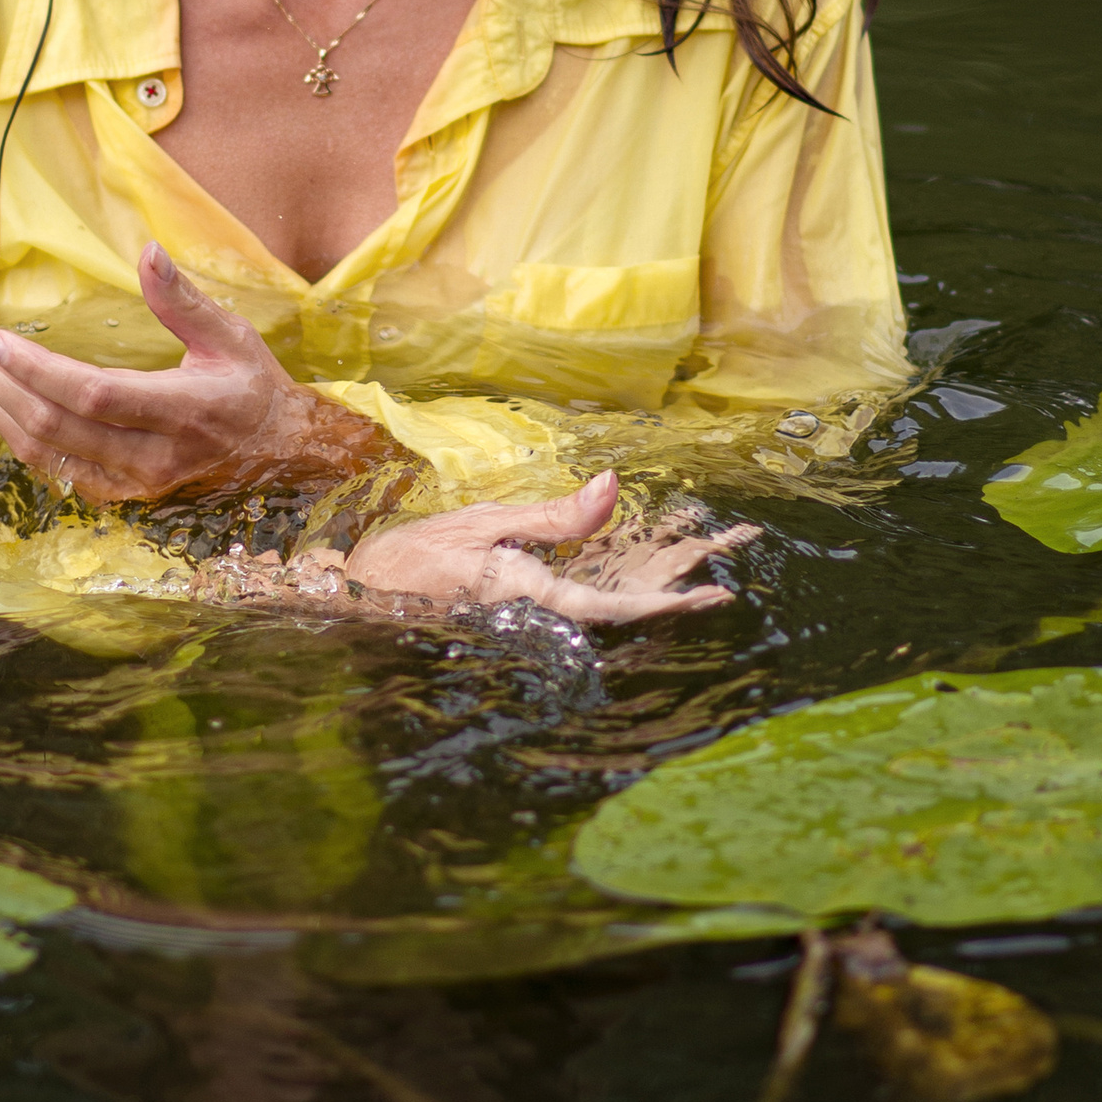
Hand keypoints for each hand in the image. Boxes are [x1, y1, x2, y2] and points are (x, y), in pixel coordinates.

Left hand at [0, 243, 388, 505]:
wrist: (277, 454)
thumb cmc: (252, 387)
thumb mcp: (233, 336)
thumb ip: (184, 299)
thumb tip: (148, 251)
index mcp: (184, 412)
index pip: (94, 396)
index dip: (37, 370)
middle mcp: (152, 457)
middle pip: (52, 425)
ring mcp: (130, 483)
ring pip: (41, 450)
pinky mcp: (115, 492)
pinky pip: (49, 464)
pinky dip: (12, 428)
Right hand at [339, 471, 750, 624]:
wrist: (371, 592)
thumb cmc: (422, 557)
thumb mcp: (486, 523)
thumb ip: (553, 516)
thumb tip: (613, 487)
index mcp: (532, 595)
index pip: (611, 605)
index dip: (663, 604)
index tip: (708, 597)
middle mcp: (543, 613)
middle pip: (625, 607)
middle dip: (677, 594)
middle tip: (731, 581)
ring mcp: (539, 614)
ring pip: (613, 602)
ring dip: (659, 584)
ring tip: (709, 570)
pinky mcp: (532, 606)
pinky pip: (591, 596)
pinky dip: (628, 580)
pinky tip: (652, 569)